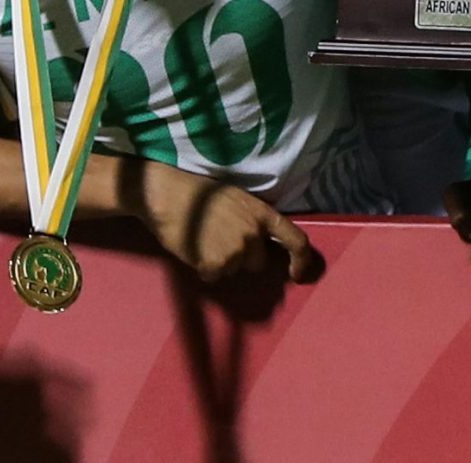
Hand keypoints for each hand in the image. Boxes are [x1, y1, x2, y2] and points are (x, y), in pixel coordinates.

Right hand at [139, 162, 323, 284]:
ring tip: (203, 240)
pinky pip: (214, 276)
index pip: (296, 240)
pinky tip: (195, 249)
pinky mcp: (216, 263)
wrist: (169, 195)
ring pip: (233, 270)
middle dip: (242, 258)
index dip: (301, 261)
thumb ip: (254, 220)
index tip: (296, 274)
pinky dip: (204, 269)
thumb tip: (262, 243)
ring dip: (221, 262)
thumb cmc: (201, 195)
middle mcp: (254, 233)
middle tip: (219, 240)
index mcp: (263, 214)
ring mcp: (236, 249)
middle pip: (257, 263)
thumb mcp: (238, 200)